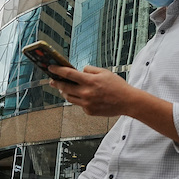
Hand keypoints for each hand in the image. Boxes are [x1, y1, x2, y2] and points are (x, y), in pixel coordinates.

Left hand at [48, 64, 178, 143]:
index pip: (69, 74)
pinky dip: (79, 99)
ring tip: (63, 88)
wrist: (127, 101)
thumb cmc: (117, 86)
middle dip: (57, 82)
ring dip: (65, 92)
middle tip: (52, 80)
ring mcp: (87, 103)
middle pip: (65, 87)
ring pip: (69, 97)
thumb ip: (90, 70)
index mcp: (90, 81)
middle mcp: (86, 93)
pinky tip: (82, 96)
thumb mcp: (105, 72)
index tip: (50, 67)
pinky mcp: (89, 111)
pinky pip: (79, 104)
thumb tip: (80, 71)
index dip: (58, 70)